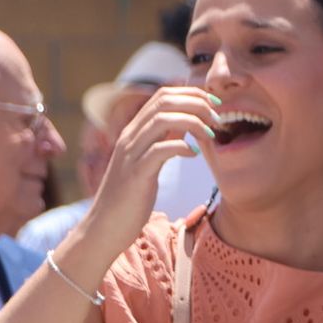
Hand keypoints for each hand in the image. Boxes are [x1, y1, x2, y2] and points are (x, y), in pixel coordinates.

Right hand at [76, 86, 221, 259]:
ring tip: (211, 134)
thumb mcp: (148, 163)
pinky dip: (181, 147)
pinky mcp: (136, 174)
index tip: (213, 105)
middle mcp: (130, 137)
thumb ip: (162, 142)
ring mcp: (131, 154)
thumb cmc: (130, 198)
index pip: (162, 96)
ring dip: (193, 121)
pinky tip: (195, 154)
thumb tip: (185, 126)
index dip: (191, 94)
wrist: (105, 227)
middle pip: (164, 101)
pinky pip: (160, 150)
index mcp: (134, 132)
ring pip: (162, 120)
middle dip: (196, 103)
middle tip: (217, 118)